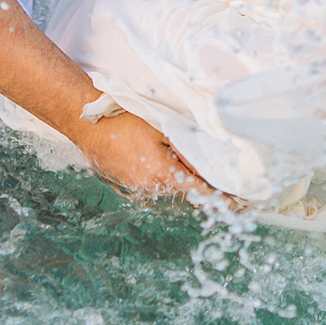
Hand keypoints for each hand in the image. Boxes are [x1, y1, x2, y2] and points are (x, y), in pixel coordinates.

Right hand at [78, 110, 218, 202]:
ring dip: (182, 184)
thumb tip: (211, 163)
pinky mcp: (124, 186)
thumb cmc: (124, 120)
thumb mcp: (162, 129)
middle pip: (186, 194)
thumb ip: (187, 149)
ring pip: (168, 191)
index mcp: (162, 175)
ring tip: (194, 174)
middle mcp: (149, 189)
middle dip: (204, 191)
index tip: (240, 204)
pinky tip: (163, 166)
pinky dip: (163, 181)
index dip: (222, 199)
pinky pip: (151, 187)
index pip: (201, 193)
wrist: (85, 123)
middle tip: (227, 190)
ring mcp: (134, 190)